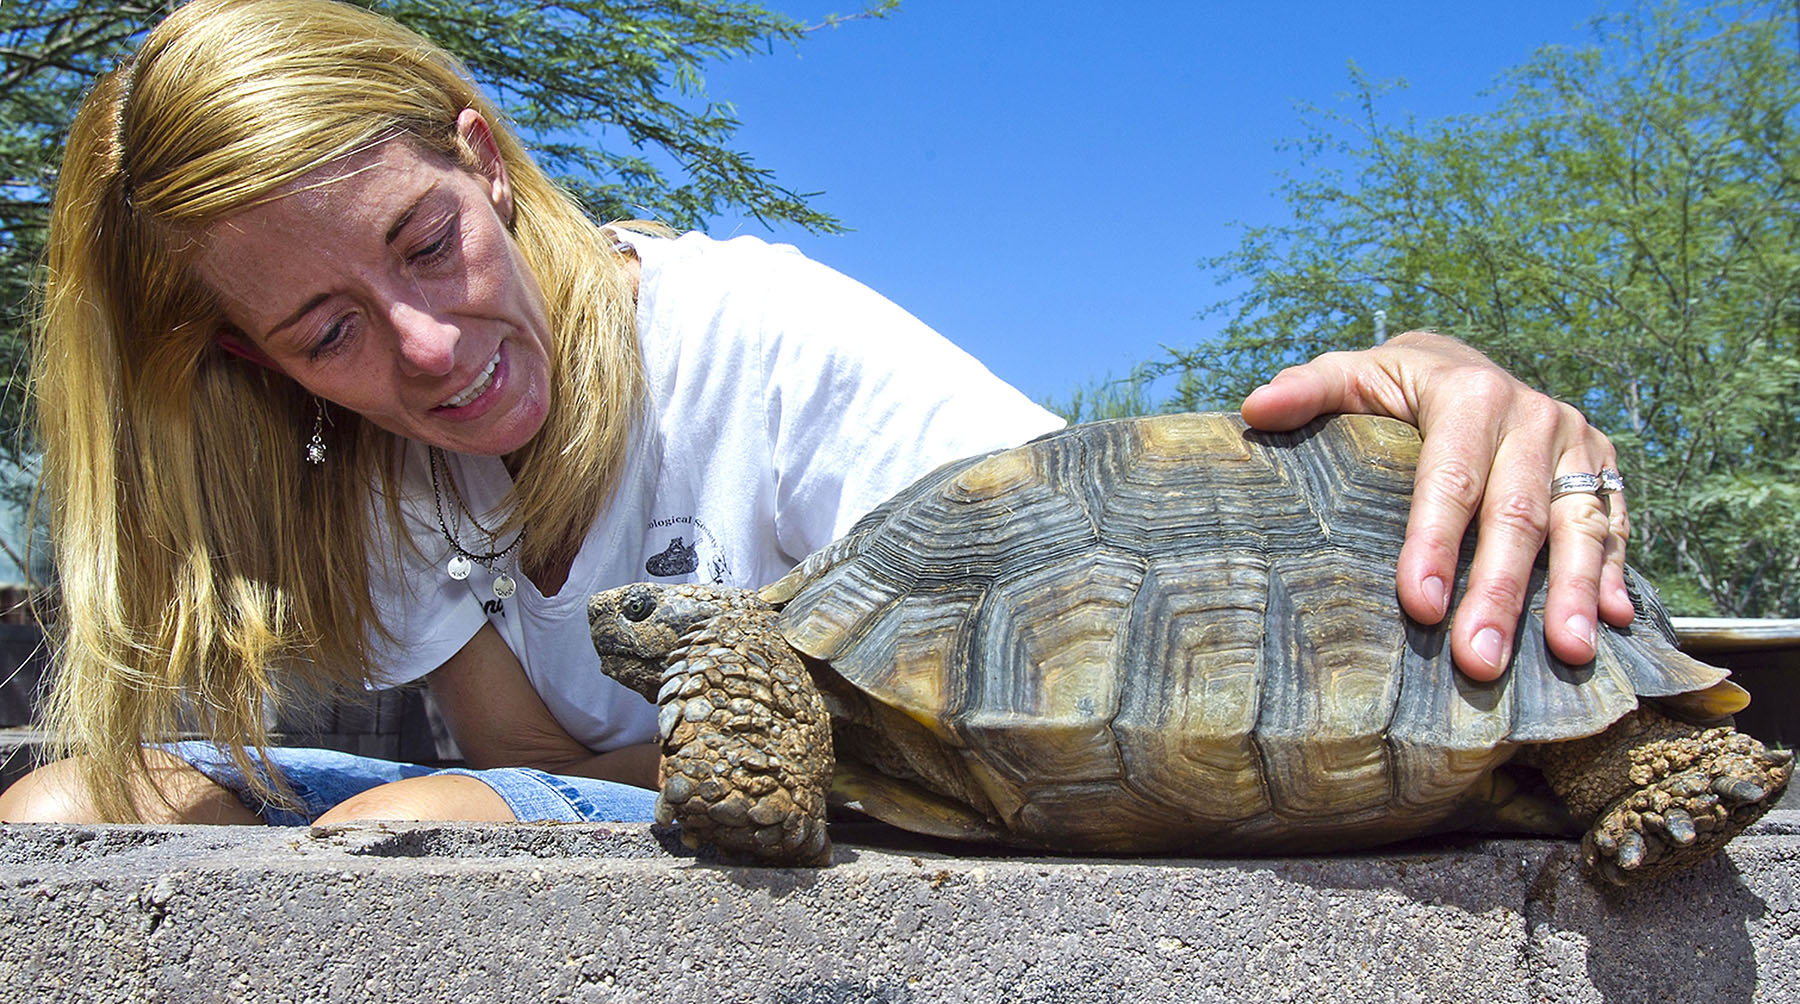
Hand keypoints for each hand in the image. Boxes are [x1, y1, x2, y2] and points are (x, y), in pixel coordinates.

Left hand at [1239, 331, 1633, 681]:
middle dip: (1499, 592)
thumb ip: (1307, 390)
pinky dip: (1618, 574)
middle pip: (1517, 516)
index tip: (1416, 603)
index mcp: (1469, 394)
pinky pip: (1617, 526)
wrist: (1467, 363)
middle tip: (1477, 661)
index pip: (1447, 479)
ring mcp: (1577, 445)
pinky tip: (1614, 624)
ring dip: (1575, 594)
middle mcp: (1534, 417)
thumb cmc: (1393, 387)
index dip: (1433, 543)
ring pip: (1580, 525)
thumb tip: (1255, 409)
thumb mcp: (1350, 375)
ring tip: (1567, 654)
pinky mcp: (1604, 469)